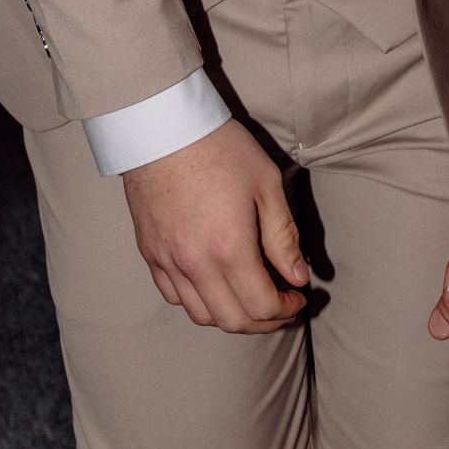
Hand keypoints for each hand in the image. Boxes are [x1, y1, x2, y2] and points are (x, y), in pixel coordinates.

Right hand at [122, 117, 309, 332]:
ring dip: (231, 316)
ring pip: (200, 315)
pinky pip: (174, 296)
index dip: (286, 309)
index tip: (298, 297)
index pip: (261, 306)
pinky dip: (198, 302)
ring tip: (249, 298)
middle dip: (263, 322)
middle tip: (281, 306)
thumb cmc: (220, 149)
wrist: (162, 127)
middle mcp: (194, 264)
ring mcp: (167, 261)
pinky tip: (215, 285)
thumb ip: (283, 237)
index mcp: (228, 248)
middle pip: (232, 321)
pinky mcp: (150, 253)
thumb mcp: (266, 185)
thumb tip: (298, 277)